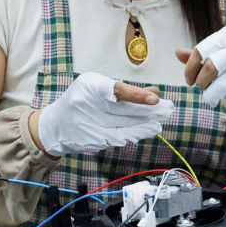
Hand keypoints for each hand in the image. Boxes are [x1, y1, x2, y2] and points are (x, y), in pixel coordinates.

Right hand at [31, 73, 173, 156]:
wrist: (57, 124)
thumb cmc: (83, 100)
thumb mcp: (99, 86)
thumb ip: (126, 90)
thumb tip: (155, 93)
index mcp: (88, 86)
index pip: (114, 90)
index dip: (136, 95)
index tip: (155, 98)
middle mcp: (85, 105)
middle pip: (123, 109)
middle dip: (148, 110)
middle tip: (168, 108)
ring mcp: (87, 125)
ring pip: (123, 125)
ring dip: (145, 123)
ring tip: (161, 119)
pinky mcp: (91, 140)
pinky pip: (118, 137)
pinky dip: (135, 133)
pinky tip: (149, 129)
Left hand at [176, 24, 225, 105]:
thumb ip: (204, 53)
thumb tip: (177, 54)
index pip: (201, 51)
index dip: (190, 68)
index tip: (189, 80)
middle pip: (210, 68)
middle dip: (201, 82)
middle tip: (201, 87)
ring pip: (221, 85)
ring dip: (213, 95)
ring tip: (213, 96)